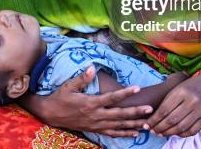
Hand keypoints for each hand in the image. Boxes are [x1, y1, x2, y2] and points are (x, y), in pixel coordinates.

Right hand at [34, 66, 153, 136]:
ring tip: (148, 124)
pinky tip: (135, 133)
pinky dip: (124, 134)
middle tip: (150, 109)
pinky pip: (112, 133)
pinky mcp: (95, 129)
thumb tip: (92, 67)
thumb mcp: (68, 86)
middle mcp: (95, 115)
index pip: (111, 98)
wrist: (51, 114)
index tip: (137, 88)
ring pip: (118, 126)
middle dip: (135, 112)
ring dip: (133, 125)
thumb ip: (82, 78)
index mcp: (90, 103)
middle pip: (119, 115)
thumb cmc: (60, 97)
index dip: (125, 93)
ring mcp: (96, 124)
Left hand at [144, 67, 200, 137]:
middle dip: (159, 128)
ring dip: (169, 133)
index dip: (154, 120)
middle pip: (172, 120)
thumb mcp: (178, 87)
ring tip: (161, 133)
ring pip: (181, 127)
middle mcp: (191, 101)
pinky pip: (192, 131)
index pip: (164, 109)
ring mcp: (200, 111)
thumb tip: (153, 116)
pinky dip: (182, 134)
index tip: (147, 125)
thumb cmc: (191, 85)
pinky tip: (175, 133)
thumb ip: (168, 100)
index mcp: (181, 91)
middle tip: (152, 131)